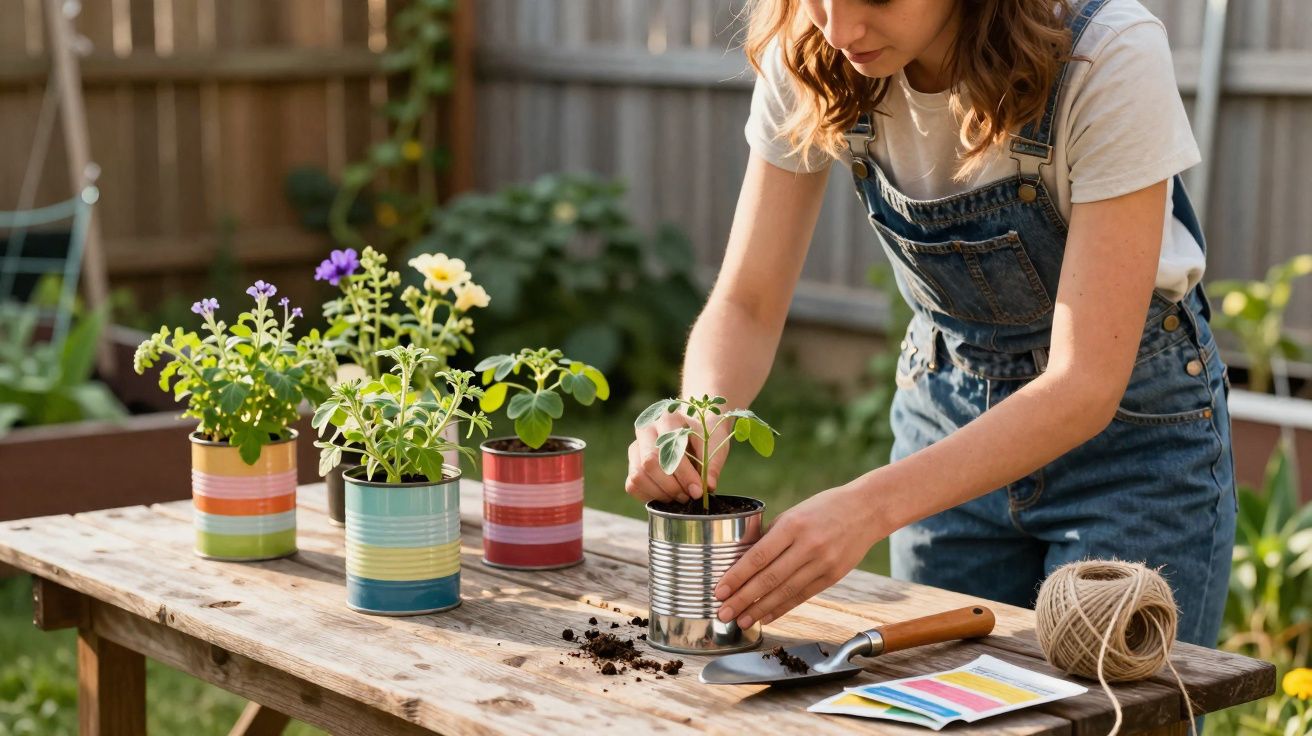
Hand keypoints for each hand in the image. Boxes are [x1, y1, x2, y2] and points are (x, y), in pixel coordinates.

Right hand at [624, 409, 732, 504]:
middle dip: (671, 487)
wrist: (695, 427)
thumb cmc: (705, 434)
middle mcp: (646, 430)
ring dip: (660, 493)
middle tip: (688, 496)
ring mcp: (636, 447)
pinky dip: (650, 496)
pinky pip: (632, 485)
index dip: (684, 475)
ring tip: (680, 496)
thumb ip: (712, 463)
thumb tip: (708, 486)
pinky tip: (668, 495)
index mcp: (667, 418)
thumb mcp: (715, 443)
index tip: (698, 491)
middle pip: (649, 464)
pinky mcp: (632, 463)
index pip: (669, 450)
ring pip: (638, 476)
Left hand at [713, 484, 886, 628]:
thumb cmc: (825, 507)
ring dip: (759, 609)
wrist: (867, 510)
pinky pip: (802, 596)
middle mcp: (807, 546)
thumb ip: (771, 536)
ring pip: (785, 592)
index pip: (758, 556)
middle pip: (769, 578)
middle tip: (723, 613)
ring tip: (741, 621)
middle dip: (743, 599)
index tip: (719, 590)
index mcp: (793, 525)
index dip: (737, 577)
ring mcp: (822, 563)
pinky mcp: (833, 576)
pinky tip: (766, 617)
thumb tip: (745, 561)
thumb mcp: (794, 513)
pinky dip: (782, 608)